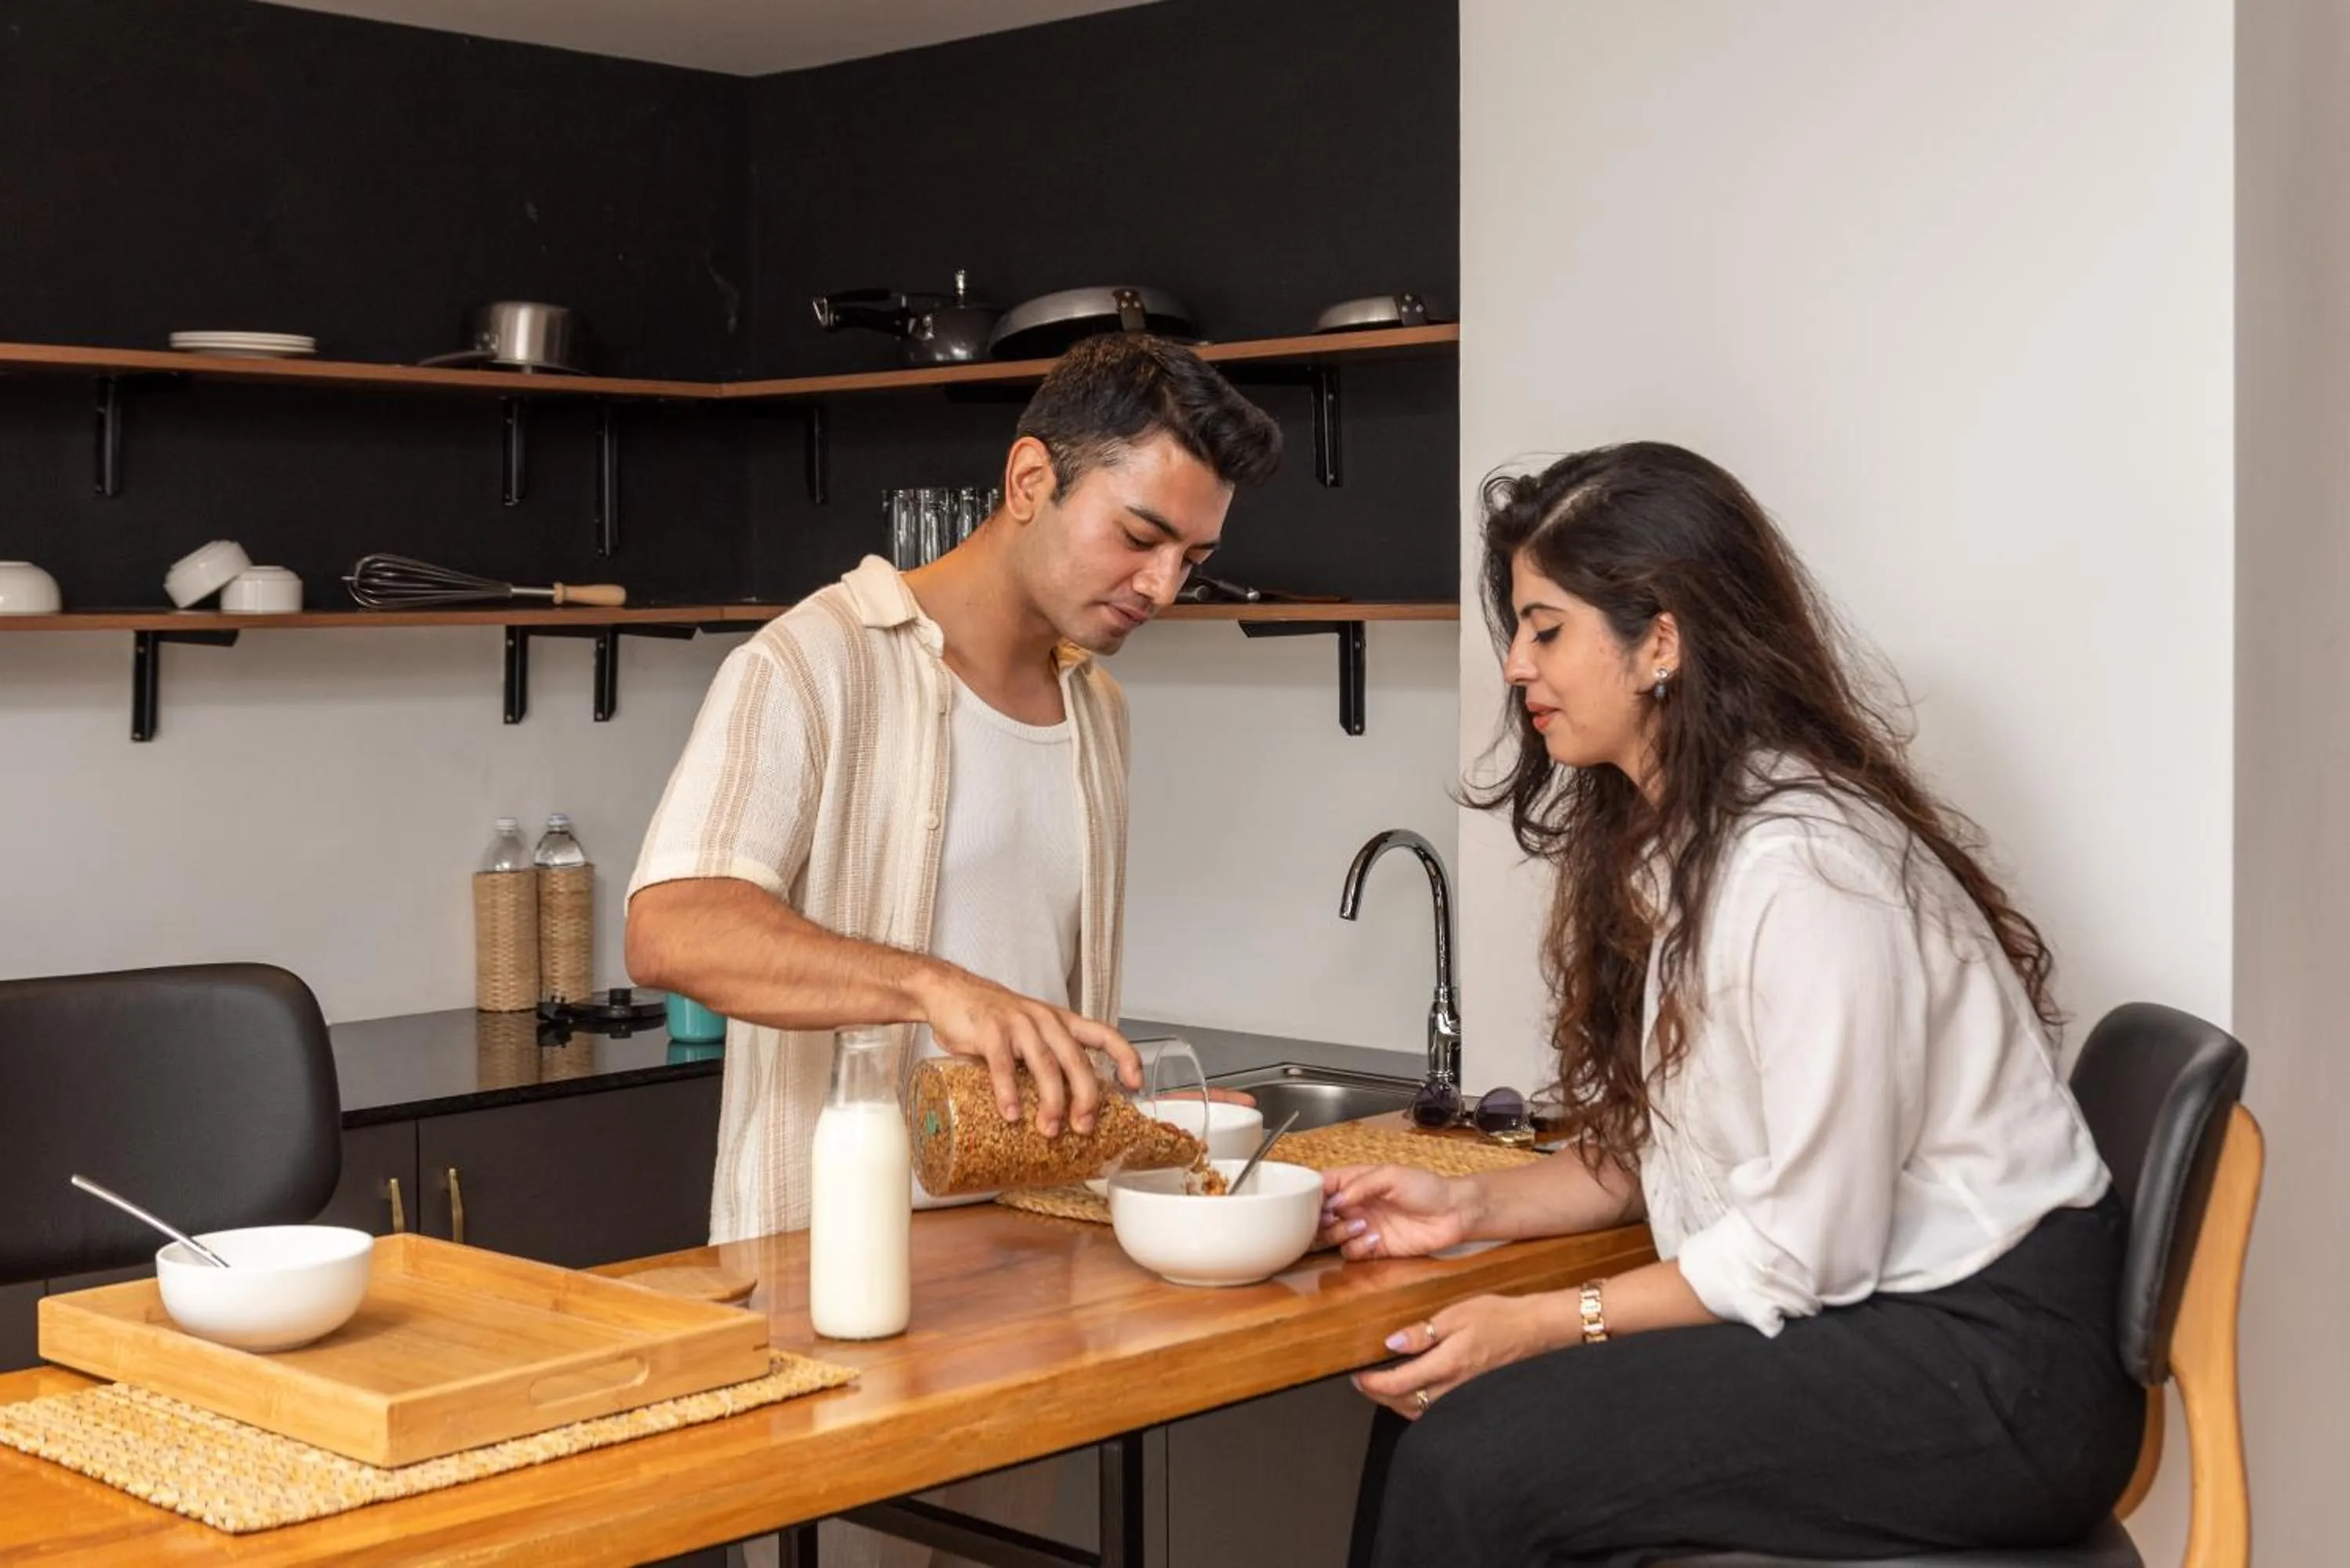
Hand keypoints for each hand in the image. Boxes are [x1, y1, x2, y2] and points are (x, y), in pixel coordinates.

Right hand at [912, 966, 1141, 1135]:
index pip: (1105, 1034)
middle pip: (1077, 1060)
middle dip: (1085, 1097)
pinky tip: (1011, 1114)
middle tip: (1084, 1127)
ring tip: (1050, 1130)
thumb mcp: (1029, 1035)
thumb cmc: (993, 1021)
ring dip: (1051, 1101)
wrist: (950, 992)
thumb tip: (1062, 1109)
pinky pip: (1003, 1064)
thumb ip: (1046, 1060)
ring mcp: (1019, 1023)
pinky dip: (1008, 1092)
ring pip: (1045, 1064)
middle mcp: (1046, 1020)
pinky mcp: (990, 1030)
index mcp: (1061, 1022)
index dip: (1125, 1057)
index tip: (1134, 1085)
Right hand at [1318, 1164, 1475, 1259]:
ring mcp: (1362, 1228)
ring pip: (1331, 1236)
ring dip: (1339, 1232)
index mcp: (1355, 1182)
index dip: (1310, 1193)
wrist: (1454, 1214)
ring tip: (1360, 1224)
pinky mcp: (1373, 1249)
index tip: (1310, 1201)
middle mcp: (1354, 1205)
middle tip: (1331, 1218)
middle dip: (1320, 1219)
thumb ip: (1361, 1185)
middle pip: (1319, 1215)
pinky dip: (1357, 1248)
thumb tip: (1334, 1201)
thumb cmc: (1426, 1188)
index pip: (1321, 1186)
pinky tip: (1374, 1239)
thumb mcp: (1392, 1175)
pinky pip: (1351, 1253)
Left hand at [1351, 1293, 1570, 1418]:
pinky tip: (1411, 1389)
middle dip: (1377, 1396)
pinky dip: (1415, 1404)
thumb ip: (1422, 1332)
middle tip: (1361, 1380)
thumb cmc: (1497, 1317)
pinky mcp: (1467, 1396)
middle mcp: (1451, 1388)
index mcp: (1445, 1365)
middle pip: (1402, 1404)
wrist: (1531, 1330)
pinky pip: (1433, 1410)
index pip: (1396, 1385)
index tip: (1355, 1374)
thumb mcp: (1456, 1314)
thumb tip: (1391, 1343)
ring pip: (1418, 1412)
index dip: (1370, 1384)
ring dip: (1395, 1402)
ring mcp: (1460, 1396)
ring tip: (1381, 1385)